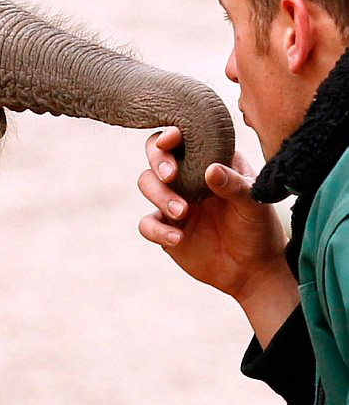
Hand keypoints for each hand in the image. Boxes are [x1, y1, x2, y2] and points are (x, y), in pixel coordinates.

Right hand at [138, 128, 296, 344]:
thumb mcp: (255, 204)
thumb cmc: (258, 228)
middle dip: (158, 161)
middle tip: (171, 176)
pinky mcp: (165, 228)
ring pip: (147, 184)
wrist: (253, 269)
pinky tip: (177, 238)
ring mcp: (172, 202)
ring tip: (181, 212)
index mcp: (209, 162)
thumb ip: (234, 185)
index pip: (183, 139)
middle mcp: (187, 177)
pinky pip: (147, 223)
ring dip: (159, 195)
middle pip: (155, 156)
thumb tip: (210, 170)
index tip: (172, 140)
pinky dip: (157, 229)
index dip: (171, 134)